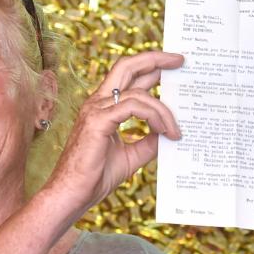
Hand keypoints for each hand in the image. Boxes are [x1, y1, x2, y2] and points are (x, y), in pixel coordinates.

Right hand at [43, 51, 183, 211]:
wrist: (73, 194)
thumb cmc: (95, 177)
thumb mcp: (132, 156)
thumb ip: (148, 142)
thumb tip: (169, 134)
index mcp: (104, 106)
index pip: (128, 76)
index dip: (150, 66)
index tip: (175, 66)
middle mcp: (98, 102)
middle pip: (128, 66)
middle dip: (155, 59)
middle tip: (181, 60)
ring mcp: (96, 109)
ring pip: (138, 93)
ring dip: (163, 110)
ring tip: (176, 130)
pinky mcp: (97, 121)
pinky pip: (133, 107)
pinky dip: (154, 116)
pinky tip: (164, 132)